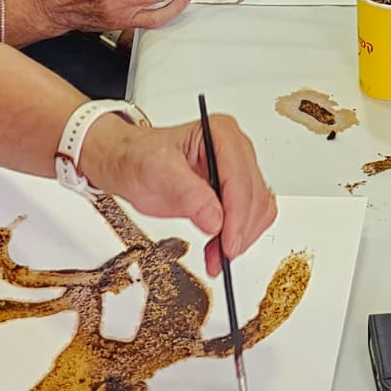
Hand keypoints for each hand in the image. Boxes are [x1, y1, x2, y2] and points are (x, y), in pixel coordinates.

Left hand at [82, 110, 276, 274]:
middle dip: (239, 230)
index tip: (228, 243)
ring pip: (258, 207)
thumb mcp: (157, 171)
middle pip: (254, 194)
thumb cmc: (141, 158)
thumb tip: (216, 219)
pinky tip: (220, 248)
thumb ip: (188, 193)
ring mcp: (238, 169)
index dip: (237, 213)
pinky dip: (240, 236)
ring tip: (216, 256)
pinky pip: (251, 216)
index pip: (239, 176)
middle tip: (220, 257)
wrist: (131, 165)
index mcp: (221, 133)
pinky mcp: (235, 189)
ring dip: (241, 237)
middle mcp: (235, 149)